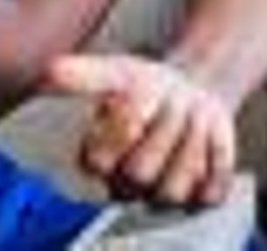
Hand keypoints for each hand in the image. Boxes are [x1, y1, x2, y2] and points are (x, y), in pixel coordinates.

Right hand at [48, 52, 237, 207]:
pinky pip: (210, 190)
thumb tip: (51, 71)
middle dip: (162, 127)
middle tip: (173, 102)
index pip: (98, 161)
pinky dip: (216, 155)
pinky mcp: (200, 196)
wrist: (195, 88)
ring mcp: (163, 195)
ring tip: (193, 114)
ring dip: (190, 140)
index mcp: (99, 160)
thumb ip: (86, 75)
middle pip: (139, 173)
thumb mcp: (118, 73)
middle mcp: (127, 186)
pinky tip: (209, 133)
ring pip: (174, 189)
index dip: (122, 127)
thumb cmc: (148, 89)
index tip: (140, 96)